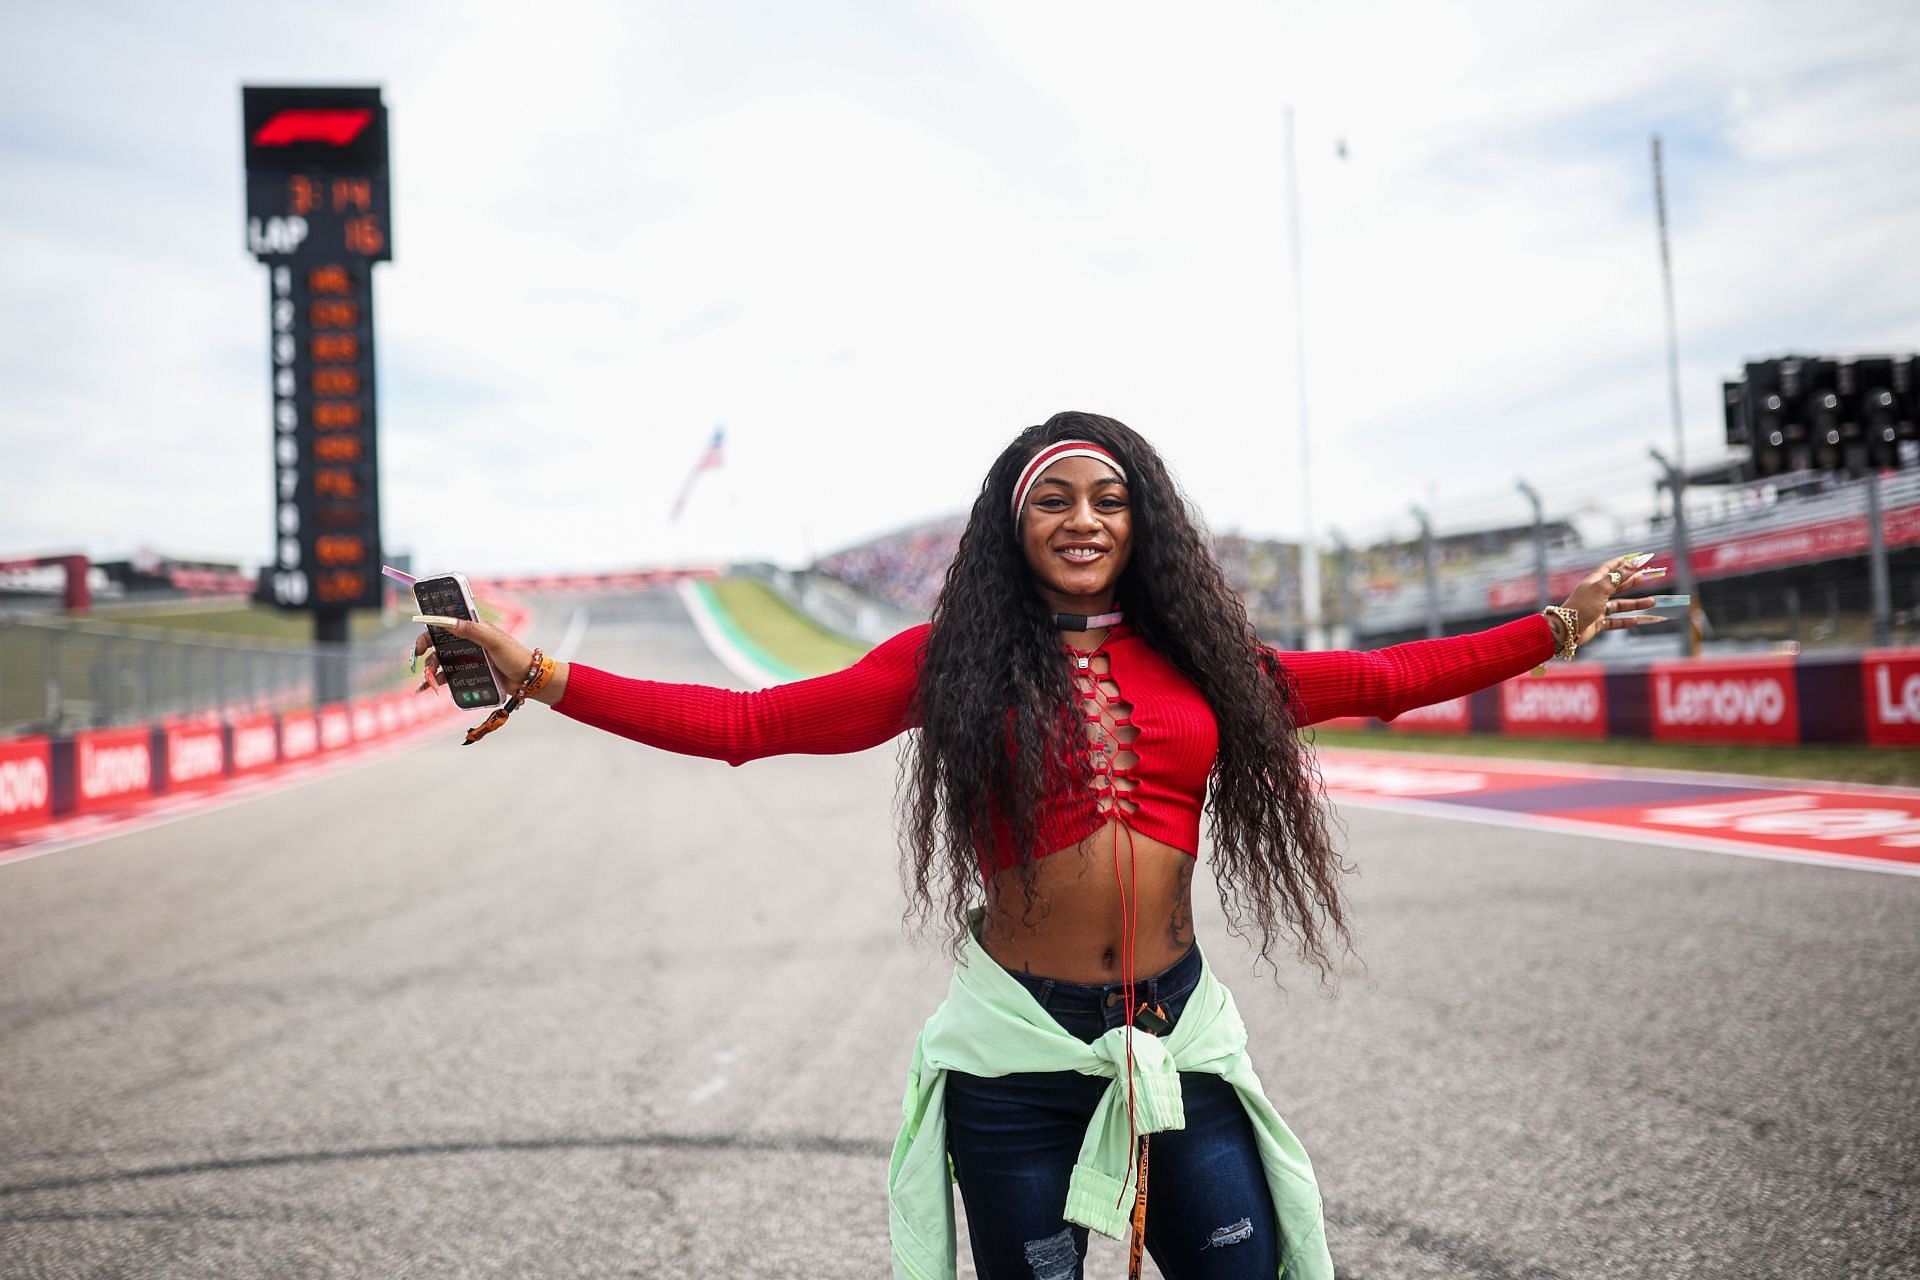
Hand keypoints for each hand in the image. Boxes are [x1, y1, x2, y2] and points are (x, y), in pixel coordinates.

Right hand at [412, 616, 532, 697]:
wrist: (527, 680)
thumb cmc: (514, 655)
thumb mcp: (494, 641)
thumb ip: (472, 630)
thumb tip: (448, 621)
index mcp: (473, 628)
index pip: (446, 622)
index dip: (431, 626)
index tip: (422, 633)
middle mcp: (467, 642)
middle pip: (437, 642)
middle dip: (425, 650)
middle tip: (418, 657)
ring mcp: (466, 658)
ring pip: (440, 661)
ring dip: (430, 669)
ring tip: (429, 680)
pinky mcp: (468, 673)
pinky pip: (447, 676)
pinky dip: (435, 681)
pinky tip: (427, 688)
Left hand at [1559, 555, 1665, 646]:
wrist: (1566, 630)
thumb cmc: (1581, 606)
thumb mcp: (1600, 589)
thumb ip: (1616, 578)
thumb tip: (1631, 564)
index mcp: (1593, 583)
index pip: (1607, 569)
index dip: (1619, 563)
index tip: (1632, 559)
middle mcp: (1595, 595)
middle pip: (1615, 586)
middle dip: (1630, 582)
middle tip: (1644, 577)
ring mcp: (1596, 609)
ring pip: (1619, 605)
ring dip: (1635, 604)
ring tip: (1652, 602)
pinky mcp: (1597, 623)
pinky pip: (1614, 622)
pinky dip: (1625, 621)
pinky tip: (1637, 620)